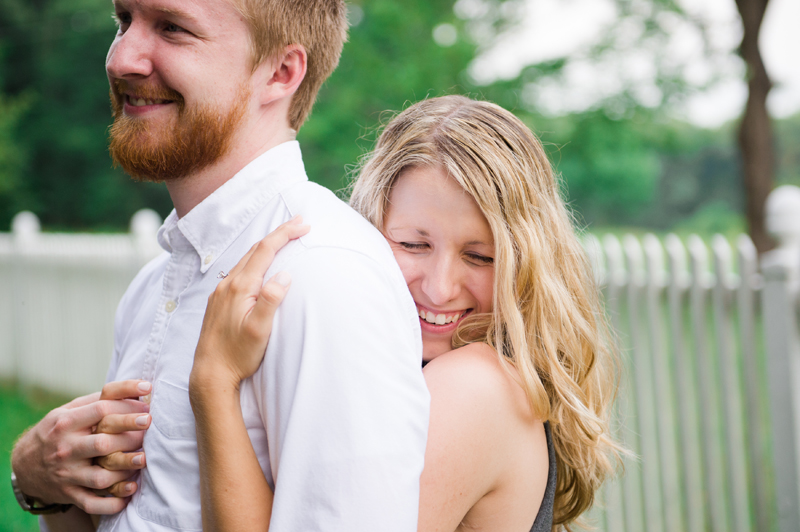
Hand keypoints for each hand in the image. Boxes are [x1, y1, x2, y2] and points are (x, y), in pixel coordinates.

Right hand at [10, 381, 150, 513]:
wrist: (24, 465)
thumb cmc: (56, 431)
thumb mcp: (67, 411)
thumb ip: (96, 400)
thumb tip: (134, 389)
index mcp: (65, 424)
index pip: (101, 411)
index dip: (127, 406)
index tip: (147, 405)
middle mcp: (66, 449)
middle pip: (103, 443)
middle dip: (130, 434)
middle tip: (149, 424)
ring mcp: (68, 474)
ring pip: (101, 476)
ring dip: (125, 469)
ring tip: (144, 459)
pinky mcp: (70, 494)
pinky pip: (92, 503)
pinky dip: (112, 503)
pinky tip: (130, 492)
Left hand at [190, 216, 308, 392]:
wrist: (209, 373)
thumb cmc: (237, 355)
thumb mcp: (259, 330)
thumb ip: (271, 300)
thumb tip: (285, 274)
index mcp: (240, 287)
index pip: (265, 251)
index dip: (285, 234)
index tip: (303, 224)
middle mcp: (227, 285)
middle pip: (255, 250)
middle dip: (278, 234)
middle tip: (299, 223)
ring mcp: (220, 292)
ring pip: (246, 260)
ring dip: (266, 246)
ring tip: (283, 239)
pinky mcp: (218, 302)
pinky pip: (238, 271)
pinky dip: (254, 260)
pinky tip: (260, 265)